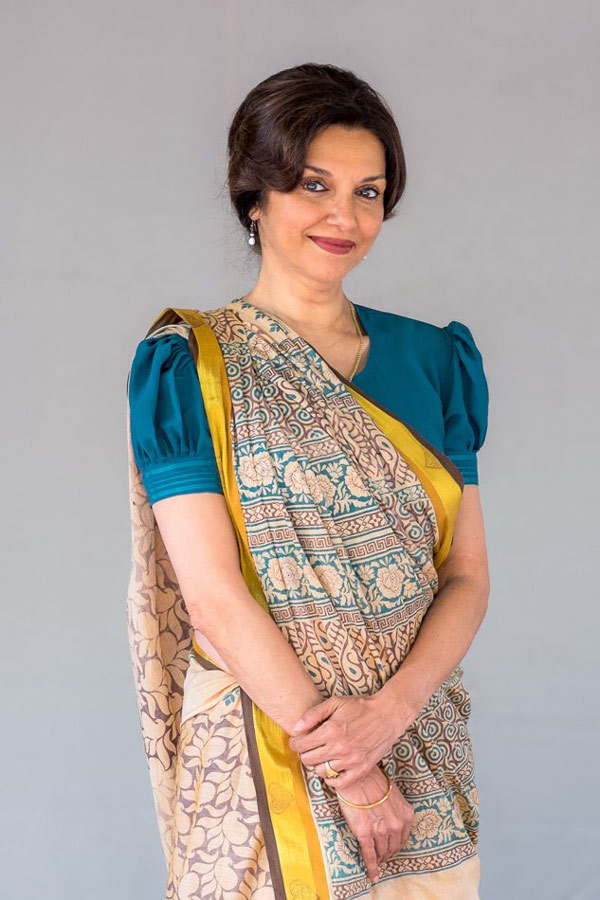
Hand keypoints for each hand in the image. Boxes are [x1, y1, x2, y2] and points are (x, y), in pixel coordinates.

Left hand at [289, 691, 415, 791]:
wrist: (387, 714)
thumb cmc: (360, 706)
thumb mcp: (335, 702)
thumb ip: (313, 715)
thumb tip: (296, 729)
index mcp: (331, 730)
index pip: (301, 745)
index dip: (295, 743)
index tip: (297, 741)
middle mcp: (339, 748)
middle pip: (308, 760)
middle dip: (304, 753)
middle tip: (308, 748)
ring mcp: (351, 761)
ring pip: (321, 771)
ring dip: (317, 764)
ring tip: (321, 756)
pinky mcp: (361, 769)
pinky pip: (339, 783)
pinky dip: (331, 779)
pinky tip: (332, 769)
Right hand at [335, 765, 413, 882]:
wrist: (357, 775)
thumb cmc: (373, 780)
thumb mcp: (393, 794)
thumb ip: (396, 809)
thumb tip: (391, 818)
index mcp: (406, 815)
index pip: (403, 838)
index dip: (396, 846)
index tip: (392, 850)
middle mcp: (396, 824)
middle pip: (393, 847)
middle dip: (388, 853)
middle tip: (383, 857)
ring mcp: (381, 830)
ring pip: (382, 852)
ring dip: (380, 859)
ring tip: (377, 863)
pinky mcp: (365, 833)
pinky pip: (370, 855)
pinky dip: (372, 867)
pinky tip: (372, 874)